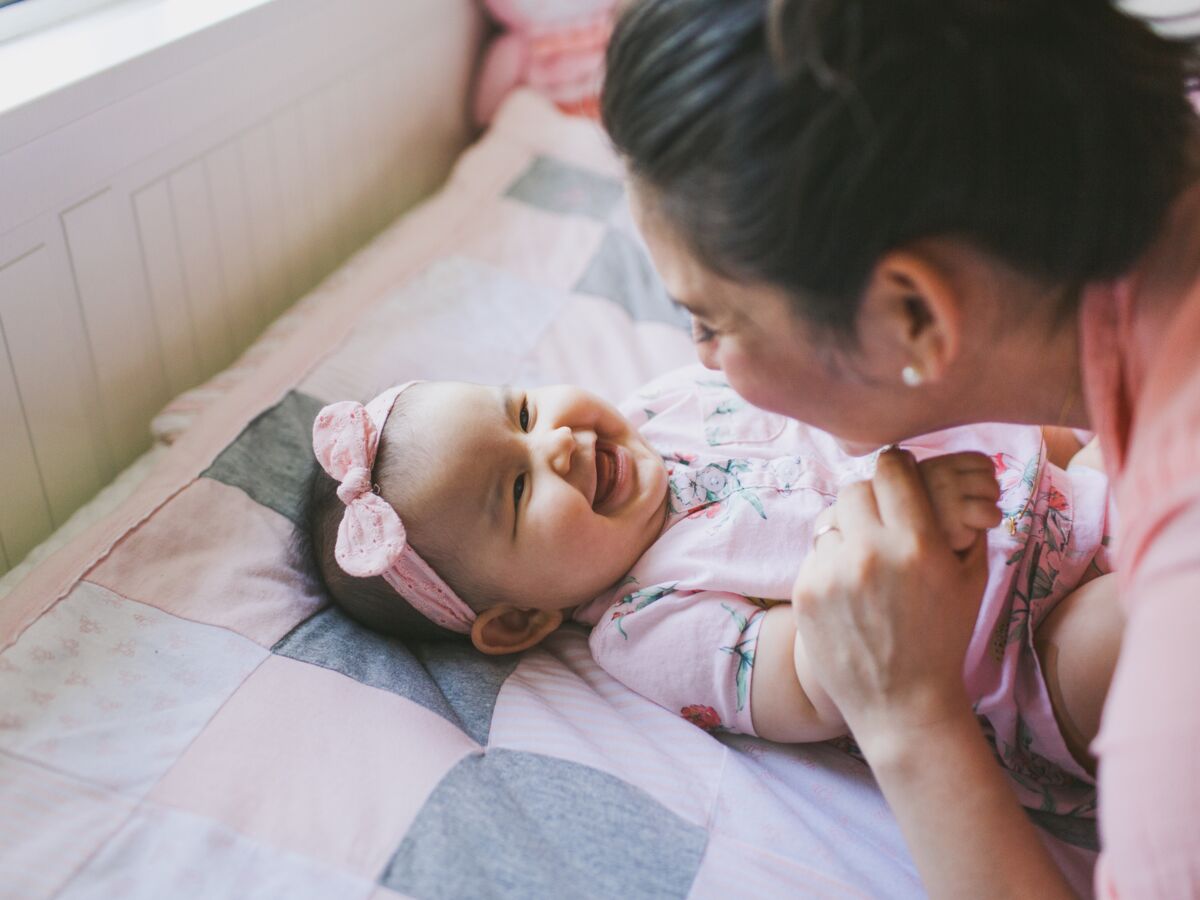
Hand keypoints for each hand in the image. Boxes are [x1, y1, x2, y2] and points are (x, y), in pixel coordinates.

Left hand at [791, 448, 990, 757]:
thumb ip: (958, 519)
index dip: (897, 468)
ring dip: (848, 533)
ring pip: (832, 521)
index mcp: (918, 543)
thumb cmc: (943, 636)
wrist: (903, 702)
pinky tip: (849, 592)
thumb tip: (940, 474)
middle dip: (870, 500)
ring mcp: (833, 572)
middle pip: (856, 488)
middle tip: (881, 522)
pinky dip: (831, 564)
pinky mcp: (805, 592)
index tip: (898, 476)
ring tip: (866, 564)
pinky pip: (816, 554)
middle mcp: (871, 552)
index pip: (892, 467)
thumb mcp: (970, 577)